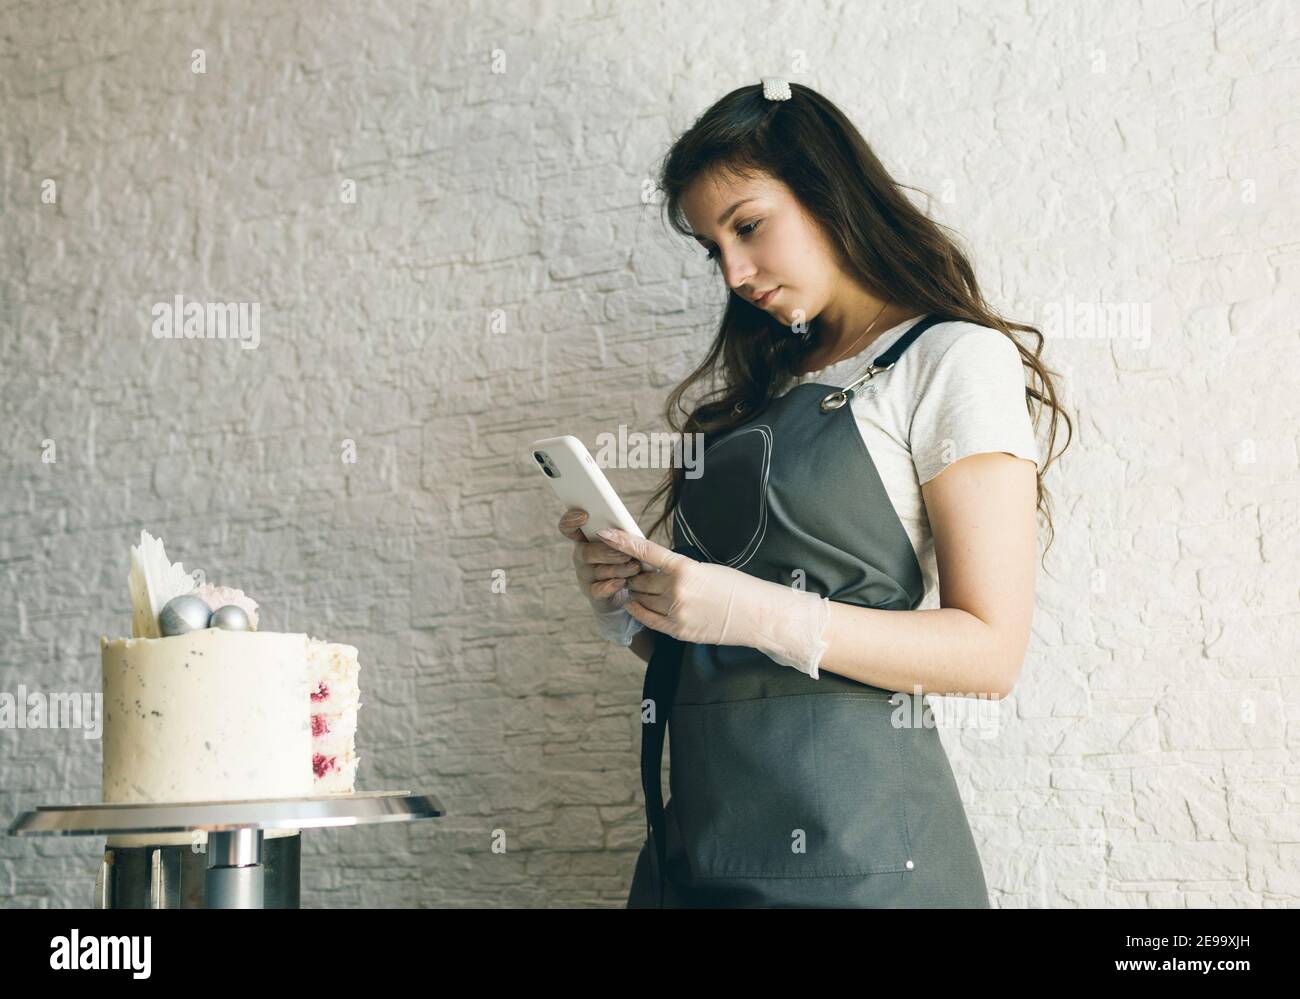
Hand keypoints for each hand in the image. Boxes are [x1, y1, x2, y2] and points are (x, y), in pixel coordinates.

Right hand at [559, 509, 641, 613]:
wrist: (627, 590)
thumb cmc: (625, 559)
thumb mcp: (624, 543)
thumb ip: (621, 534)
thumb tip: (626, 531)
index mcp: (585, 539)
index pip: (569, 528)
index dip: (571, 520)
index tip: (584, 515)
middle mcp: (581, 557)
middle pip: (586, 552)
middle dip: (607, 551)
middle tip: (626, 553)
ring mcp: (585, 577)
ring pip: (598, 571)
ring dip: (618, 569)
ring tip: (635, 566)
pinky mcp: (594, 594)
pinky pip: (599, 590)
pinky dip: (611, 586)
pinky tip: (622, 582)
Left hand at [594, 527, 832, 677]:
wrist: (757, 614)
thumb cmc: (736, 586)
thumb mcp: (706, 568)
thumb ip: (678, 569)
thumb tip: (654, 569)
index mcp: (684, 568)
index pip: (645, 552)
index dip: (622, 541)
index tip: (604, 533)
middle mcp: (676, 591)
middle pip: (640, 579)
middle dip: (637, 574)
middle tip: (638, 569)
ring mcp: (675, 613)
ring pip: (641, 598)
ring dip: (639, 591)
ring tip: (644, 586)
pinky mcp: (678, 631)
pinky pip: (647, 619)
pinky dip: (638, 609)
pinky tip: (634, 602)